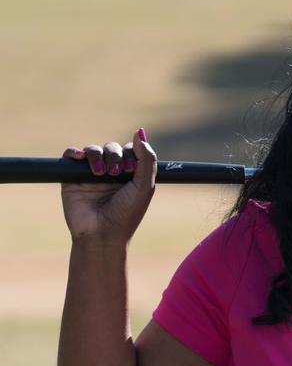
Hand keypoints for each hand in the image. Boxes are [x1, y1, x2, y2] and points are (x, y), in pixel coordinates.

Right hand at [61, 128, 156, 244]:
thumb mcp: (145, 186)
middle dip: (115, 155)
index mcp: (130, 174)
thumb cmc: (126, 214)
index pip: (130, 150)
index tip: (130, 170)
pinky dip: (75, 153)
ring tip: (100, 174)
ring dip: (98, 156)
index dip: (131, 153)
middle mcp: (111, 172)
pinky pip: (72, 155)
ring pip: (93, 149)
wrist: (102, 234)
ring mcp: (91, 174)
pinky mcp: (72, 178)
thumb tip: (140, 131)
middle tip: (116, 173)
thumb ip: (146, 159)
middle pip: (112, 147)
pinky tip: (80, 158)